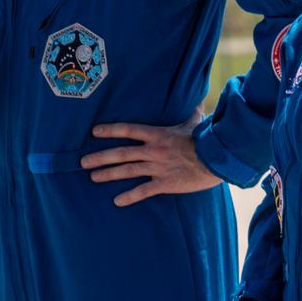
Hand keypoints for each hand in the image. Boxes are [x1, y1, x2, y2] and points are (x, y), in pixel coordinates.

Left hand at [81, 106, 219, 207]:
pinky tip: (117, 201)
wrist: (218, 159)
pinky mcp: (165, 184)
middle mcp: (153, 151)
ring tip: (93, 177)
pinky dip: (129, 197)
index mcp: (158, 135)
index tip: (94, 132)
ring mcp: (157, 168)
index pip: (128, 130)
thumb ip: (192, 111)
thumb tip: (196, 99)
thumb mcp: (197, 122)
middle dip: (100, 157)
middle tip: (83, 162)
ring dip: (108, 174)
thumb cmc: (207, 139)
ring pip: (127, 171)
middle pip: (120, 153)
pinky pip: (143, 191)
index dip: (110, 130)